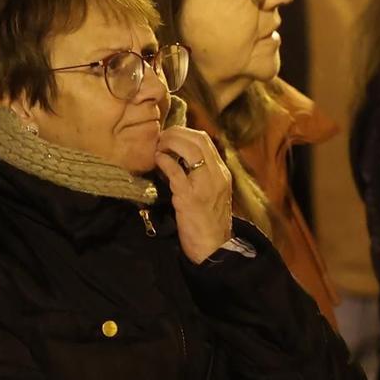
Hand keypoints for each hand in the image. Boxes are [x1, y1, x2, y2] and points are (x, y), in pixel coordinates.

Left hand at [155, 126, 232, 262]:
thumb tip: (179, 156)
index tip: (170, 134)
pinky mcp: (190, 197)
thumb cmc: (208, 221)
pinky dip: (165, 161)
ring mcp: (204, 185)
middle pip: (198, 139)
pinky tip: (157, 160)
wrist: (213, 247)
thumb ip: (200, 174)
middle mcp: (217, 175)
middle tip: (160, 137)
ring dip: (170, 142)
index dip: (185, 132)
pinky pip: (176, 171)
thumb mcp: (211, 192)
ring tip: (158, 146)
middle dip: (176, 132)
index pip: (206, 140)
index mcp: (222, 172)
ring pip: (190, 150)